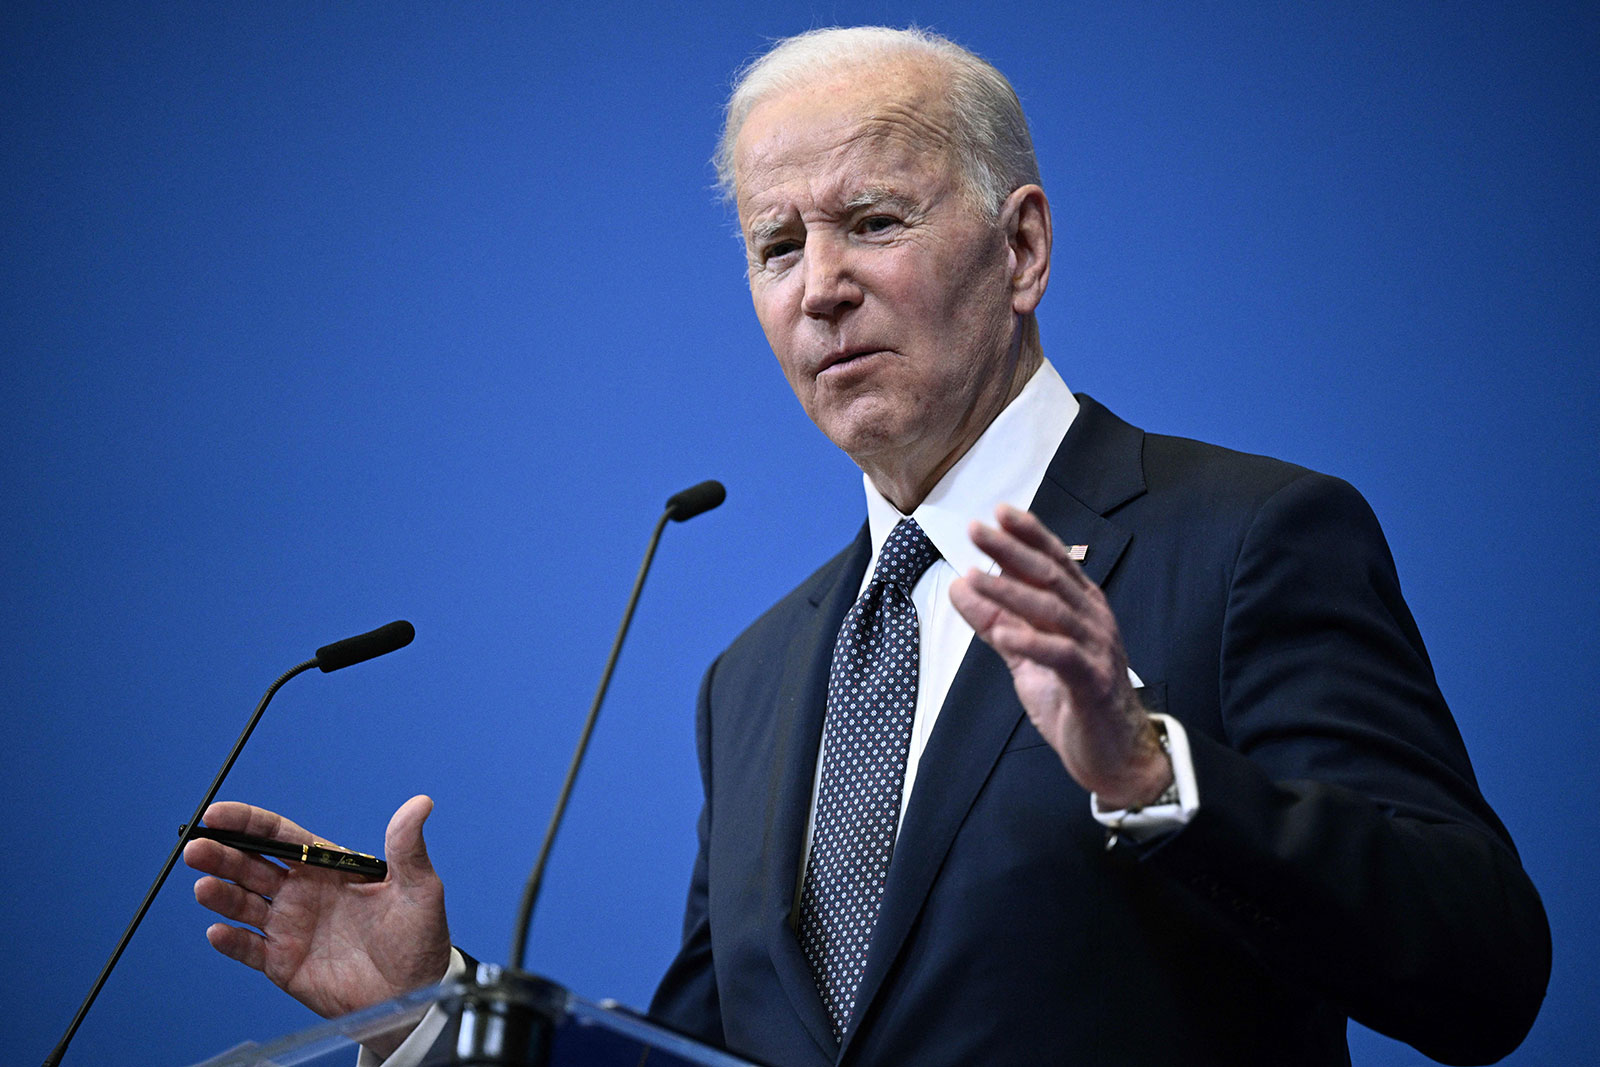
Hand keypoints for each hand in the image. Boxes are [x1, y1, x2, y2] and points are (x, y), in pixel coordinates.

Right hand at [184, 796, 451, 1024]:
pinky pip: (249, 950)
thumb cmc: (419, 938)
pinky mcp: (284, 963)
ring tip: (203, 887)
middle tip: (197, 846)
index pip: (281, 837)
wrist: (414, 995)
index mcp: (329, 867)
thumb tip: (420, 803)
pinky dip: (232, 942)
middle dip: (222, 854)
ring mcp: (290, 927)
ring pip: (243, 904)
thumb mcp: (419, 888)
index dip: (249, 823)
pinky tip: (218, 932)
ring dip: (220, 894)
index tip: (218, 813)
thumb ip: (408, 847)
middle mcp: (303, 892)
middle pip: (252, 866)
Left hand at [949, 504, 1170, 808]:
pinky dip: (1032, 643)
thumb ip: (996, 622)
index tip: (998, 513)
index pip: (1055, 560)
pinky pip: (1062, 656)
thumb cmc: (1074, 699)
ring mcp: (1096, 650)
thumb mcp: (1025, 656)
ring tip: (973, 578)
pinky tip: (1005, 635)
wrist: (1117, 753)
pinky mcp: (1092, 683)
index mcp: (1082, 608)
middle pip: (1051, 576)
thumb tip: (961, 585)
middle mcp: (1093, 621)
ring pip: (1052, 611)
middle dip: (1011, 551)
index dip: (1029, 534)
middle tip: (977, 531)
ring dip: (1010, 593)